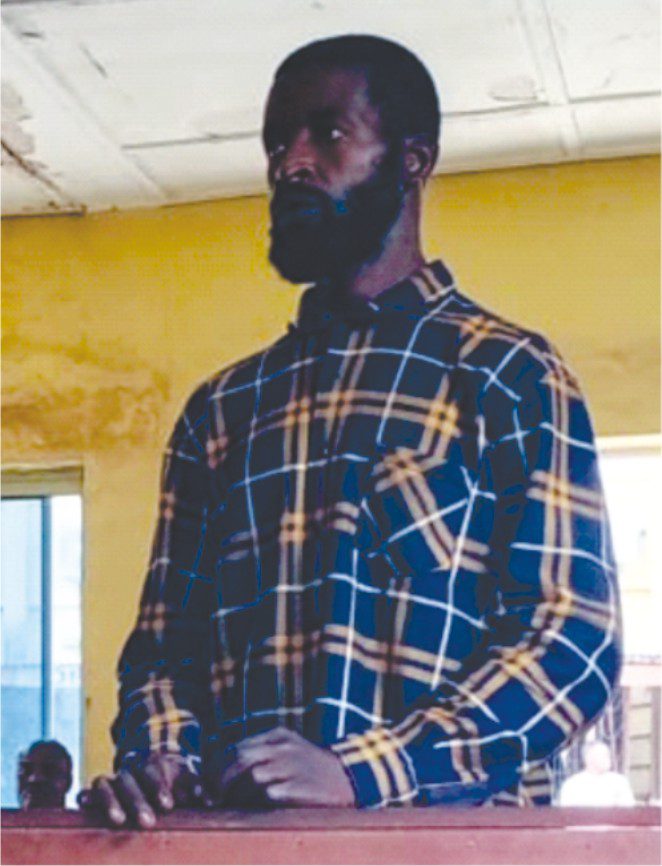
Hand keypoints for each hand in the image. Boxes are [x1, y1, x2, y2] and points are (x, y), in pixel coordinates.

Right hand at [77, 752, 204, 828]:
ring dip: (110, 801)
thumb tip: (210, 801)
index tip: (168, 805)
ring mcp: (110, 780)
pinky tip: (83, 805)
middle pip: (128, 780)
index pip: (153, 771)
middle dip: (138, 801)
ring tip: (118, 821)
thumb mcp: (186, 780)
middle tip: (148, 822)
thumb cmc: (172, 782)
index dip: (159, 787)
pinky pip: (87, 791)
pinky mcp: (95, 793)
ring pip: (104, 783)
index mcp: (151, 764)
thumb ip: (197, 789)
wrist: (150, 769)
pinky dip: (85, 797)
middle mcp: (128, 770)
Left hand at [216, 727, 354, 807]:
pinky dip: (260, 801)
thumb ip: (264, 750)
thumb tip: (230, 767)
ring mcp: (291, 767)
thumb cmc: (312, 766)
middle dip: (225, 779)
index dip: (222, 766)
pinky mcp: (298, 787)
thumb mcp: (291, 746)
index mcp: (279, 735)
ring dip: (241, 792)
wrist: (348, 777)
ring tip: (236, 803)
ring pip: (253, 776)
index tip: (214, 782)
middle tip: (218, 795)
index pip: (239, 747)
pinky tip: (257, 807)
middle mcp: (283, 748)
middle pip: (241, 759)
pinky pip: (269, 793)